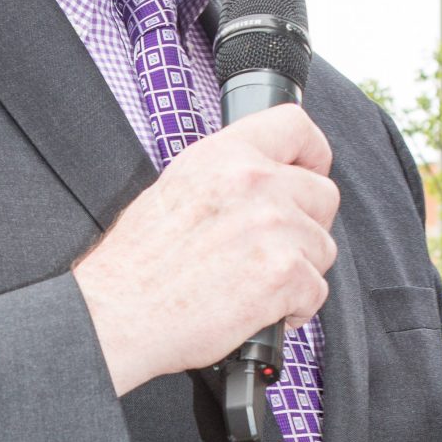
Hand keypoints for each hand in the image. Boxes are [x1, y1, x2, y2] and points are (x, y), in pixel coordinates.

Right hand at [72, 104, 338, 396]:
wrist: (118, 314)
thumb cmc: (136, 264)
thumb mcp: (174, 189)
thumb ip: (226, 177)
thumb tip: (263, 183)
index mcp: (223, 155)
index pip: (296, 127)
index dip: (312, 155)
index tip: (310, 174)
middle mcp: (253, 181)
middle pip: (324, 195)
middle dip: (308, 226)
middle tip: (276, 249)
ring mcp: (272, 226)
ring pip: (322, 248)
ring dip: (299, 271)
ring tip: (258, 286)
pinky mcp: (282, 273)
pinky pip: (316, 291)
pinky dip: (295, 310)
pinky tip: (262, 313)